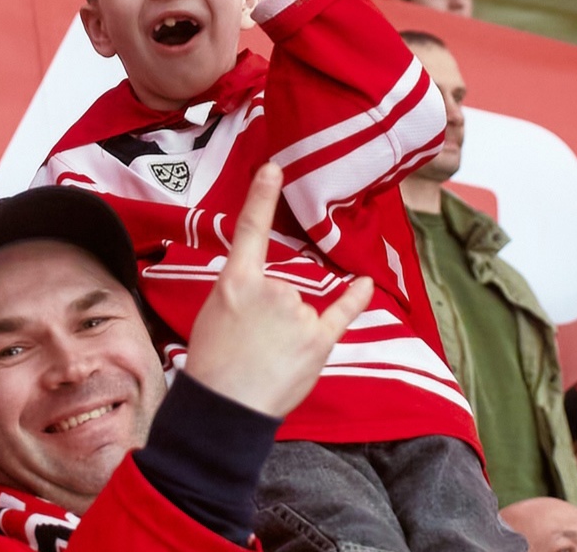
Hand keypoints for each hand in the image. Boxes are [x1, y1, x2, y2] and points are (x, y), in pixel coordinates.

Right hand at [183, 163, 371, 417]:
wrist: (225, 407)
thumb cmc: (211, 365)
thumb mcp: (211, 315)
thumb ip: (239, 294)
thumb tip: (261, 295)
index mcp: (235, 282)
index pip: (250, 231)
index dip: (261, 197)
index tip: (273, 168)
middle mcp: (271, 289)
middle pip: (279, 290)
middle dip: (268, 316)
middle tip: (247, 347)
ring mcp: (298, 313)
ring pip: (299, 311)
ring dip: (287, 333)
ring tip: (265, 360)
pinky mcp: (319, 339)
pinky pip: (341, 312)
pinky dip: (355, 297)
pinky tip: (366, 283)